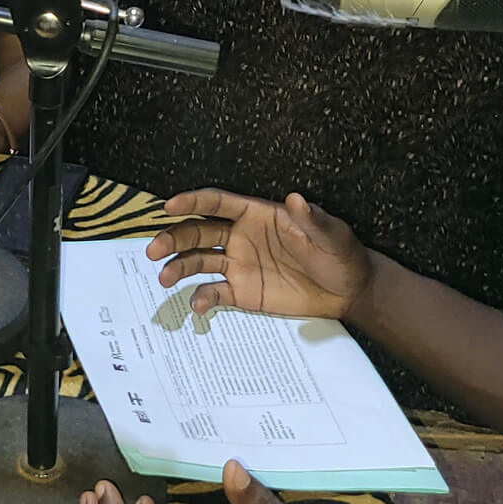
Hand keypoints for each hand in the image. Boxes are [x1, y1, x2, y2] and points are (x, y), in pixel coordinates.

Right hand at [146, 188, 375, 319]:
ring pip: (198, 260)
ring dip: (178, 266)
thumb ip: (311, 218)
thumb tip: (295, 199)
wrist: (348, 291)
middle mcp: (240, 237)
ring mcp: (238, 265)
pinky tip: (198, 304)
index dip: (193, 202)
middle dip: (173, 238)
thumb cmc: (340, 253)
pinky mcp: (242, 291)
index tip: (169, 206)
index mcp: (257, 215)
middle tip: (154, 249)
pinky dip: (202, 297)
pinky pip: (214, 292)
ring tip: (164, 278)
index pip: (218, 204)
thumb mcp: (330, 233)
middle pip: (198, 232)